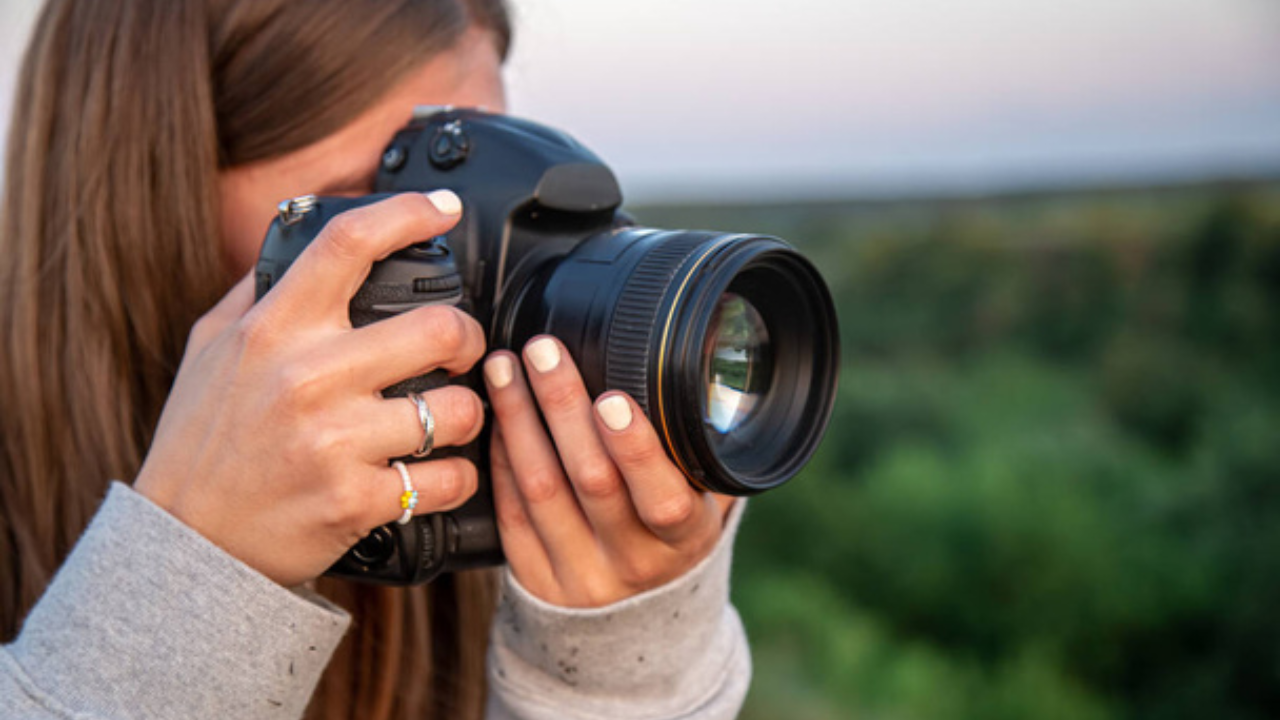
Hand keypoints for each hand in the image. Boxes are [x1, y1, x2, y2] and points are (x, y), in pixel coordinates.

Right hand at [134, 192, 485, 586]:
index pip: (349, 242)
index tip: (445, 209)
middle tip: (460, 349)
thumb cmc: (202, 441)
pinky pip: (448, 478)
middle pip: (440, 328)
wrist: (187, 544)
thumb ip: (259, 290)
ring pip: (459, 408)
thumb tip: (303, 233)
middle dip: (468, 337)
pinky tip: (438, 471)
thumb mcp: (211, 348)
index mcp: (275, 328)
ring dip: (467, 412)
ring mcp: (335, 441)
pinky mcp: (357, 501)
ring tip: (447, 417)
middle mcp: (308, 377)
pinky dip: (457, 476)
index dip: (409, 213)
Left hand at [484, 336, 733, 607]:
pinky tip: (497, 412)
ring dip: (519, 418)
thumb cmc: (669, 533)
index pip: (663, 500)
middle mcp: (632, 563)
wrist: (634, 620)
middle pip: (591, 480)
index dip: (637, 450)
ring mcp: (579, 575)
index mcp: (685, 540)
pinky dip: (502, 454)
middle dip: (563, 406)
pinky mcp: (534, 579)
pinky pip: (511, 509)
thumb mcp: (702, 502)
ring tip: (505, 366)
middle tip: (543, 350)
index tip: (613, 398)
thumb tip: (703, 371)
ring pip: (541, 488)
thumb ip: (698, 450)